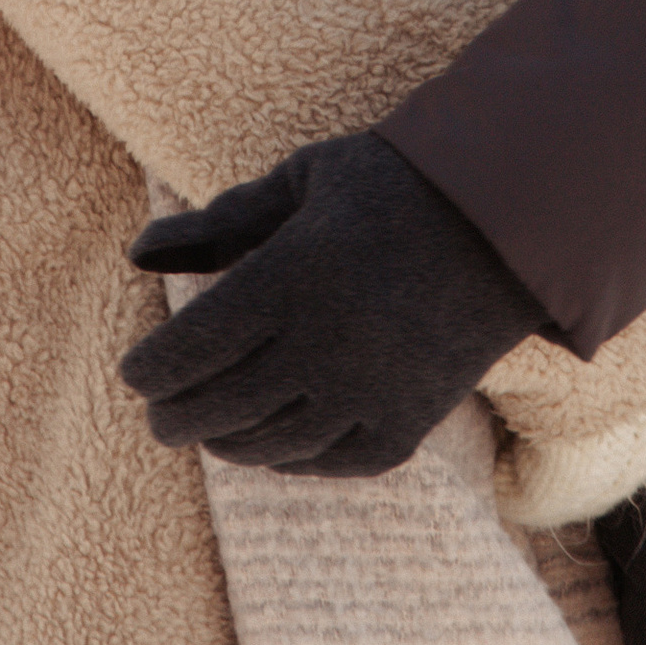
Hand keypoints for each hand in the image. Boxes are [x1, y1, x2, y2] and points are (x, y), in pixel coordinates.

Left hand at [120, 130, 546, 479]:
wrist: (509, 222)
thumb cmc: (392, 188)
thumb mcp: (302, 182)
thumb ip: (219, 224)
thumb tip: (138, 255)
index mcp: (292, 276)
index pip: (188, 350)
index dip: (149, 372)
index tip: (136, 372)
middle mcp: (327, 343)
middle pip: (216, 409)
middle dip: (174, 417)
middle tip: (160, 414)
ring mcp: (370, 392)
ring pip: (268, 445)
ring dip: (227, 441)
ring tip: (211, 428)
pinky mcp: (407, 426)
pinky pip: (327, 462)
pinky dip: (290, 457)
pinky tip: (274, 439)